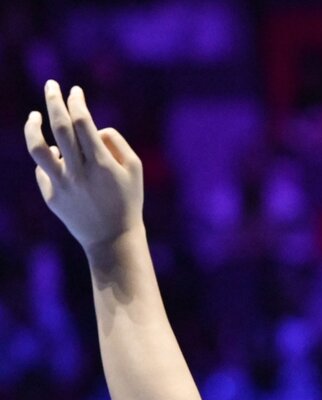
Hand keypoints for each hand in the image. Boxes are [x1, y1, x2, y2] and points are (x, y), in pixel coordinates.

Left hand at [24, 80, 143, 251]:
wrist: (113, 239)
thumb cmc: (128, 200)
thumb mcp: (135, 170)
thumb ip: (116, 143)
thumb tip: (93, 128)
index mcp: (102, 164)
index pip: (83, 122)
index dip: (77, 102)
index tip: (75, 91)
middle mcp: (79, 172)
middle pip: (59, 127)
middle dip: (54, 101)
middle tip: (51, 85)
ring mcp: (62, 185)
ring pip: (37, 148)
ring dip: (32, 127)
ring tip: (34, 116)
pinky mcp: (51, 196)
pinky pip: (44, 170)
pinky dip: (51, 161)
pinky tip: (60, 163)